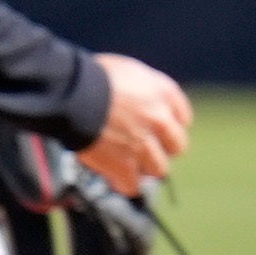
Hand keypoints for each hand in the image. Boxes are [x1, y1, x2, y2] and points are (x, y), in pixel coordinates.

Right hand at [80, 53, 192, 189]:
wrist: (72, 94)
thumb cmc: (92, 76)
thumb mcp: (127, 69)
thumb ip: (142, 88)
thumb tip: (137, 99)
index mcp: (163, 93)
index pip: (183, 119)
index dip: (168, 125)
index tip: (155, 129)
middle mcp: (160, 120)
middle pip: (177, 146)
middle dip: (161, 148)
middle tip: (140, 147)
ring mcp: (144, 145)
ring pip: (159, 169)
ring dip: (143, 167)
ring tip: (125, 162)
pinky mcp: (124, 166)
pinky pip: (132, 185)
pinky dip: (122, 183)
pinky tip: (113, 176)